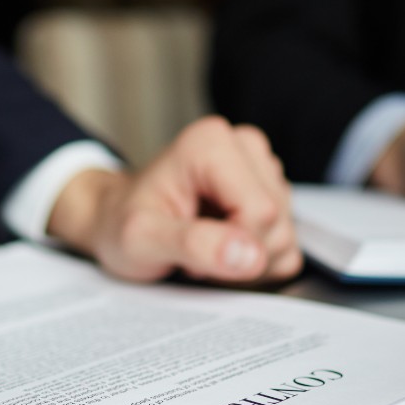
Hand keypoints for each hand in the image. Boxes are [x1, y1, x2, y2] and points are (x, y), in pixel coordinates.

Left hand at [47, 116, 300, 284]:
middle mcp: (243, 147)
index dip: (232, 248)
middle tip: (194, 254)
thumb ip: (194, 245)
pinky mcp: (272, 192)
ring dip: (247, 261)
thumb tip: (250, 255)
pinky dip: (257, 261)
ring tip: (204, 248)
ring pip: (286, 237)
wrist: (116, 220)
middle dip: (240, 256)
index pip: (260, 211)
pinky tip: (223, 249)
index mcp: (212, 144)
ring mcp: (262, 169)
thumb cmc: (122, 224)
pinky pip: (288, 245)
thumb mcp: (141, 239)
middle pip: (278, 224)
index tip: (191, 255)